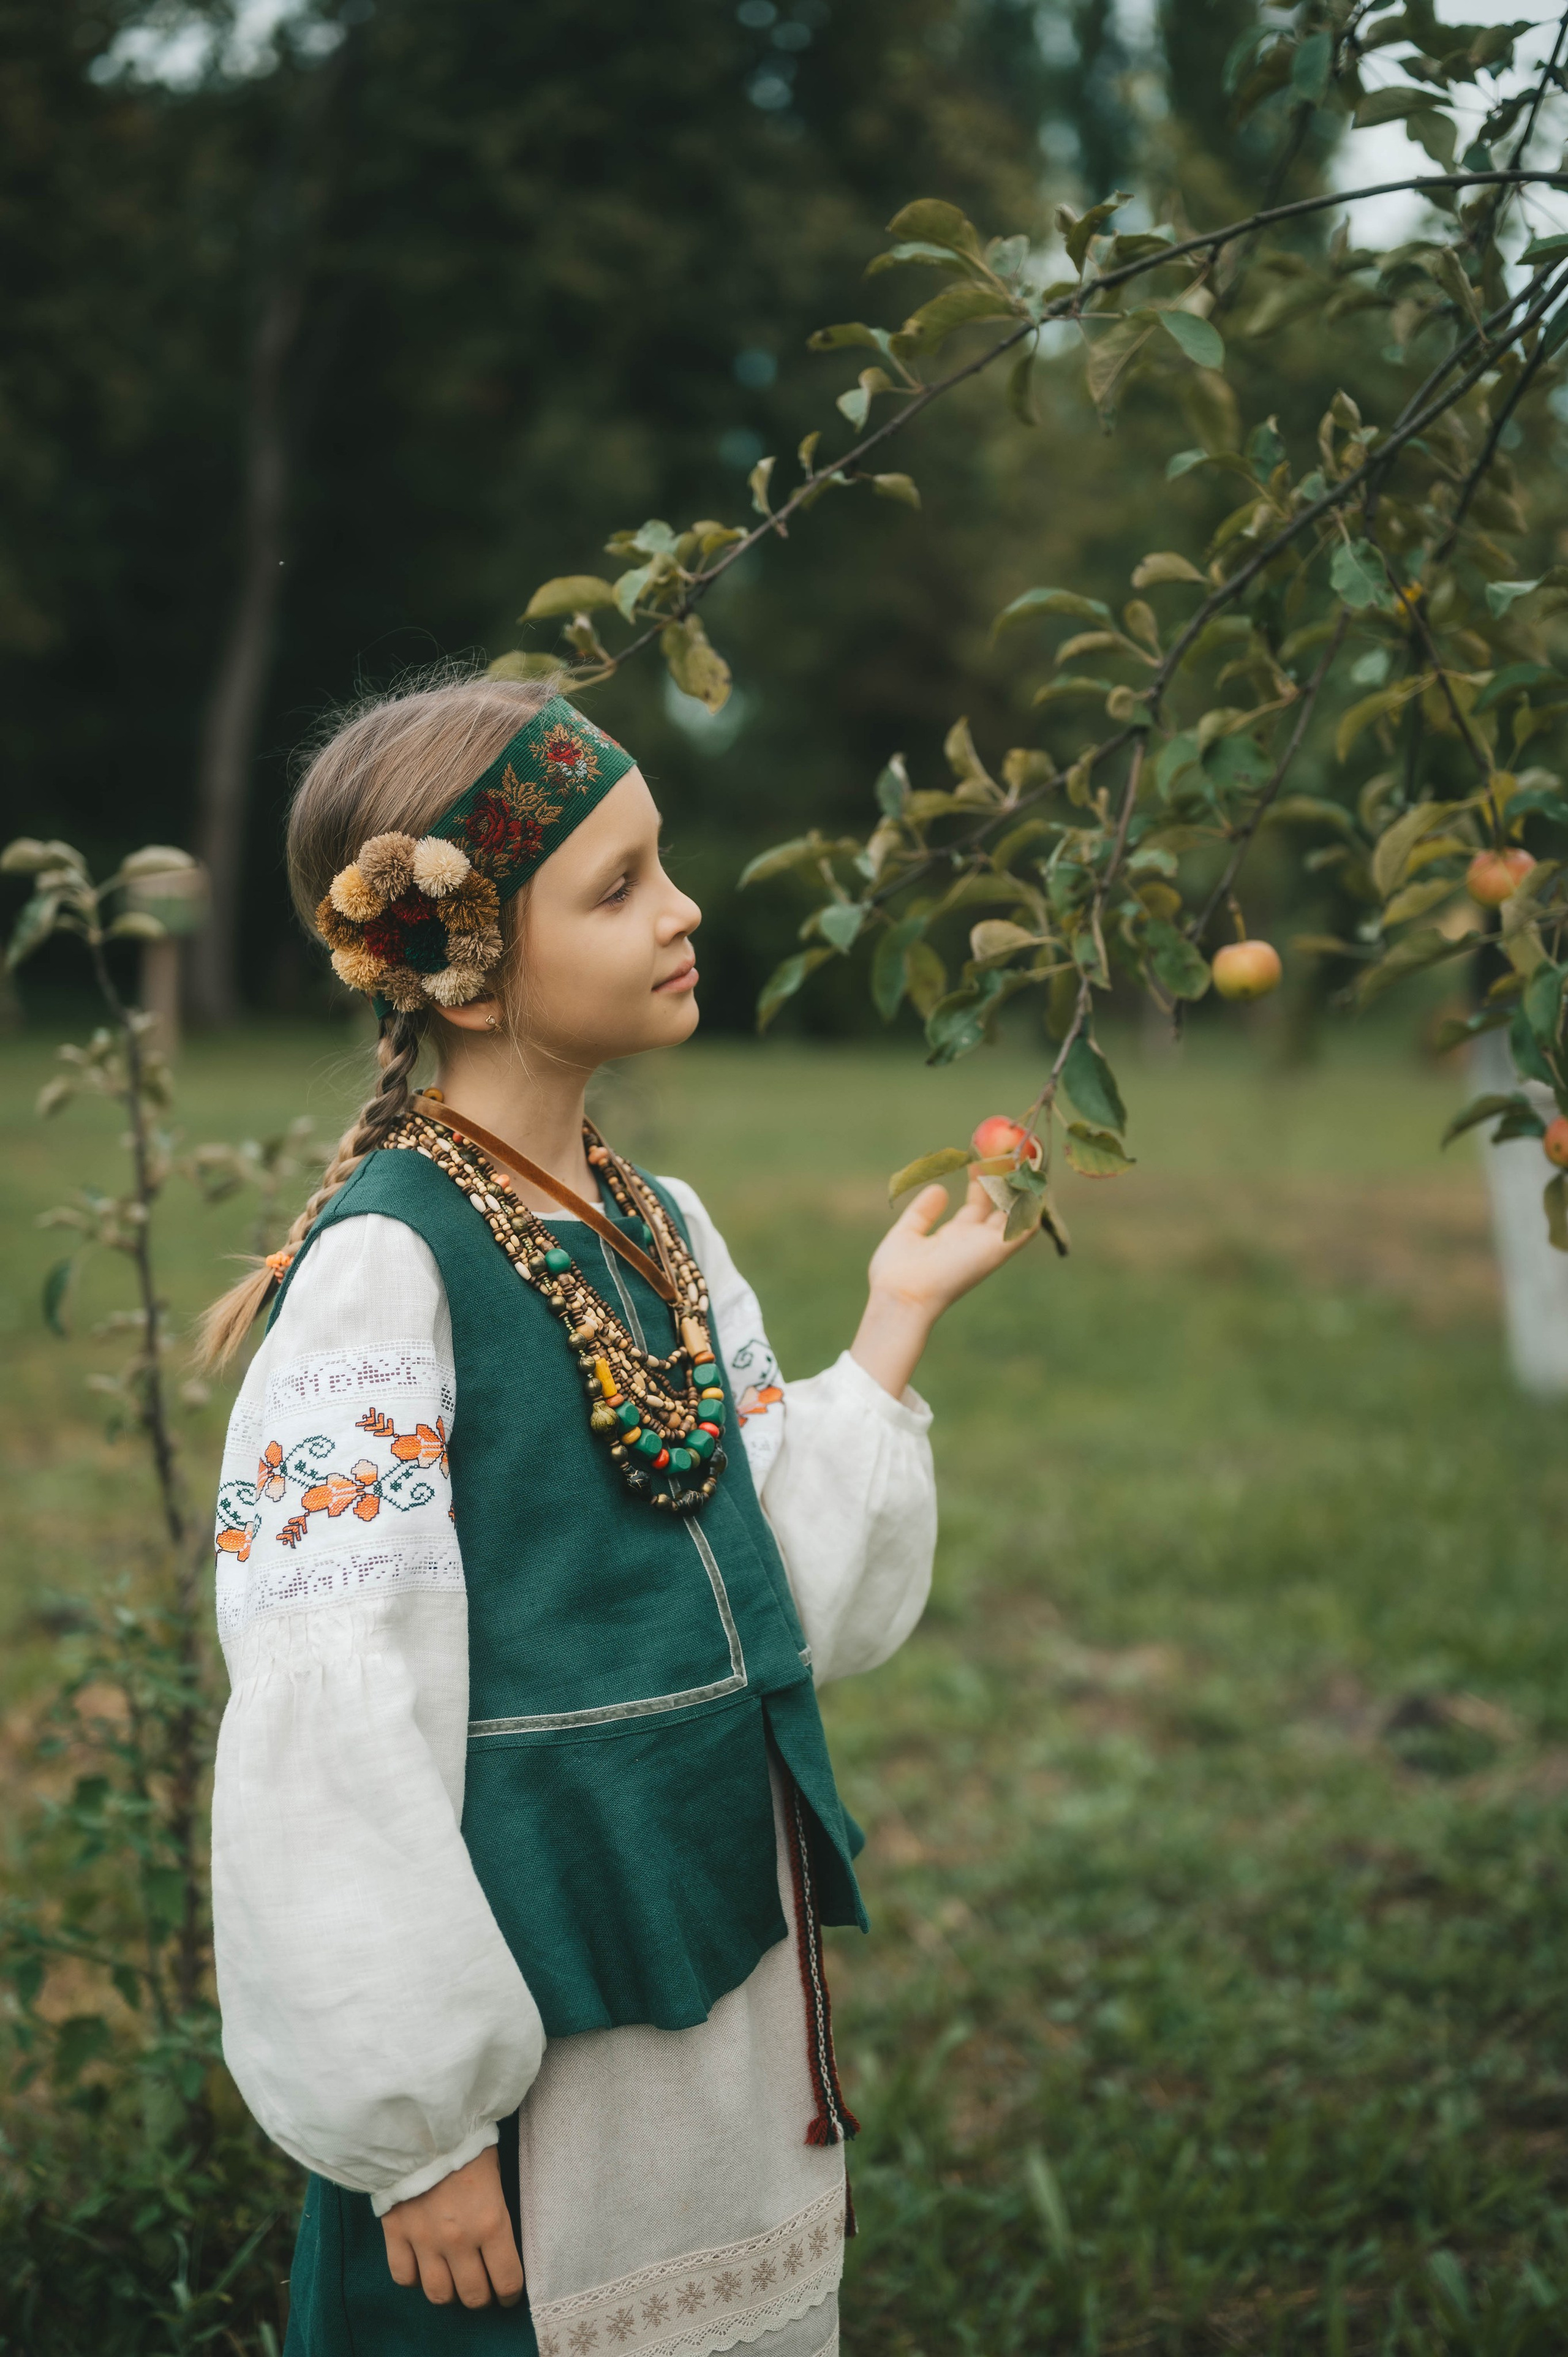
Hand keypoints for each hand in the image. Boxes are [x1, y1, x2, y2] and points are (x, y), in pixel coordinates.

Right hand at [381, 2145, 523, 2308]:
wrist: (421, 2120)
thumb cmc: (467, 2140)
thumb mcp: (495, 2173)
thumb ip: (496, 2211)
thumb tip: (500, 2238)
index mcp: (491, 2223)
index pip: (507, 2280)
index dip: (510, 2293)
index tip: (508, 2292)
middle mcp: (459, 2240)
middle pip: (473, 2296)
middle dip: (482, 2297)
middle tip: (482, 2286)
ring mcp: (424, 2241)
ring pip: (438, 2294)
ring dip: (449, 2293)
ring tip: (453, 2280)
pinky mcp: (396, 2234)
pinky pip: (404, 2277)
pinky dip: (414, 2278)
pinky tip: (421, 2265)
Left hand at [851, 1173, 1037, 1398]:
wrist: (901, 1295)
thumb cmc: (897, 1272)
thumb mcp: (907, 1232)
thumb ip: (923, 1212)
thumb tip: (940, 1189)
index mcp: (954, 1237)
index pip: (978, 1203)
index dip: (981, 1178)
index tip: (979, 1153)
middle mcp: (975, 1240)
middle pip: (1000, 1204)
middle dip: (1005, 1177)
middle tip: (1006, 1147)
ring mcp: (987, 1245)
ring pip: (1016, 1212)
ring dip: (1023, 1186)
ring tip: (1025, 1156)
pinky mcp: (997, 1250)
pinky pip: (1026, 1227)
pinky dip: (1033, 1207)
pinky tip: (1035, 1181)